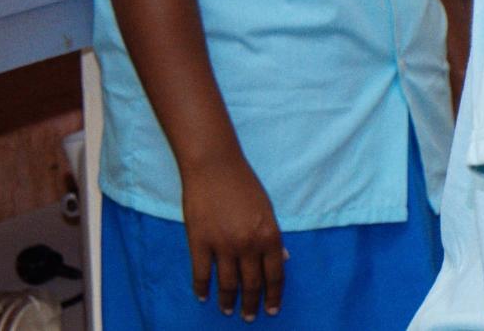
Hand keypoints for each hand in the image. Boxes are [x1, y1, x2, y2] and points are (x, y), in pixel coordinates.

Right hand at [179, 156, 285, 319]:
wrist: (215, 167)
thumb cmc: (244, 184)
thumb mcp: (267, 210)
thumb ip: (274, 237)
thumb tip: (284, 259)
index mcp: (270, 236)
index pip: (275, 274)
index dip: (274, 295)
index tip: (272, 309)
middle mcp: (248, 245)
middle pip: (252, 284)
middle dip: (252, 304)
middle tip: (250, 317)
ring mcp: (223, 245)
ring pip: (227, 283)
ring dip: (229, 301)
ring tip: (228, 311)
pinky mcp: (199, 242)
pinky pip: (201, 273)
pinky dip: (202, 288)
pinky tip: (203, 297)